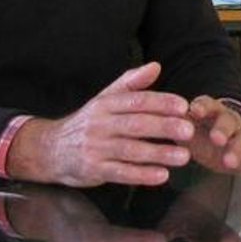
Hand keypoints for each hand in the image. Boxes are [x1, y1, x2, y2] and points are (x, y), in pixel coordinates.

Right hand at [7, 62, 195, 187]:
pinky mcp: (94, 169)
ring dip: (159, 154)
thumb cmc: (88, 122)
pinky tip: (162, 176)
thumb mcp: (105, 98)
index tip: (184, 106)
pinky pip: (120, 173)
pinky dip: (142, 175)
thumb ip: (131, 82)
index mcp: (106, 104)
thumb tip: (156, 66)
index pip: (137, 101)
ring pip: (131, 150)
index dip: (161, 103)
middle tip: (189, 131)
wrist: (50, 149)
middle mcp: (100, 124)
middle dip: (164, 127)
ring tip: (184, 156)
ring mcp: (96, 148)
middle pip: (136, 125)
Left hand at [185, 97, 240, 183]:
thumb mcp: (186, 128)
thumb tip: (163, 122)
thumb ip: (177, 124)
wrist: (219, 142)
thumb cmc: (200, 134)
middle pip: (229, 121)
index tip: (196, 111)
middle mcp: (229, 120)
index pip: (208, 104)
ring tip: (229, 161)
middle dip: (223, 129)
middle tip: (217, 138)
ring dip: (237, 150)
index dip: (202, 107)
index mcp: (212, 111)